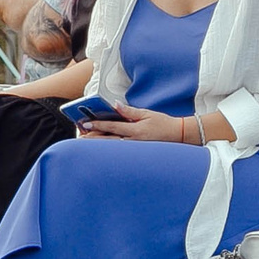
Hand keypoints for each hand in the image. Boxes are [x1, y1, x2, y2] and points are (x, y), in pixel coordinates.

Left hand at [78, 102, 194, 142]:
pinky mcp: (136, 152)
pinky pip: (120, 150)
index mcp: (136, 131)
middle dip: (93, 138)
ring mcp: (134, 149)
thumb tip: (115, 105)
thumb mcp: (147, 114)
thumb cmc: (163, 124)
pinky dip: (109, 148)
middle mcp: (133, 142)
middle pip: (108, 140)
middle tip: (80, 136)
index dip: (97, 125)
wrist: (178, 136)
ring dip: (99, 144)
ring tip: (86, 141)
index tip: (85, 123)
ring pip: (112, 147)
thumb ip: (129, 111)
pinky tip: (101, 146)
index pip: (112, 127)